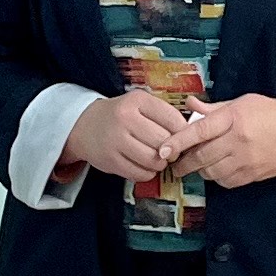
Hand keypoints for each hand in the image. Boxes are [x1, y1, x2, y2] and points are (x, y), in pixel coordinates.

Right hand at [64, 89, 190, 184]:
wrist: (85, 126)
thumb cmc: (121, 116)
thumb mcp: (140, 105)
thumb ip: (164, 115)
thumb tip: (190, 134)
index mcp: (137, 101)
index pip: (173, 119)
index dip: (183, 132)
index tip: (182, 137)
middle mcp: (125, 118)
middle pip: (164, 141)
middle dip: (172, 150)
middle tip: (169, 151)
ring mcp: (115, 140)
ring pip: (153, 160)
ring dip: (160, 163)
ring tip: (156, 158)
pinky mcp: (110, 160)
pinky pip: (140, 173)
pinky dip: (148, 173)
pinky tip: (144, 165)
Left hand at [169, 93, 275, 188]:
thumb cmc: (270, 113)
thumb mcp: (241, 103)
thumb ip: (213, 108)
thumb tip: (189, 105)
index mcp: (233, 118)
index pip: (199, 130)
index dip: (178, 141)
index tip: (164, 149)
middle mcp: (238, 140)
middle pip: (201, 156)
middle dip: (183, 162)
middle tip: (174, 162)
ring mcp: (245, 160)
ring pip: (211, 172)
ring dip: (200, 170)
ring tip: (199, 163)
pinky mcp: (252, 175)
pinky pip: (225, 182)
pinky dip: (216, 178)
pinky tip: (218, 169)